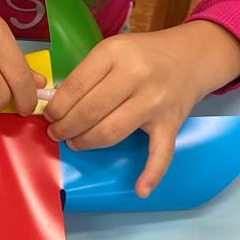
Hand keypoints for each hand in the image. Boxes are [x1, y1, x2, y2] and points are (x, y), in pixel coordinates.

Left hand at [44, 22, 239, 197]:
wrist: (190, 57)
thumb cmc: (143, 54)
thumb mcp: (112, 50)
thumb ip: (87, 73)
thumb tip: (57, 102)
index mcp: (115, 53)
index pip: (76, 86)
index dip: (57, 106)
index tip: (49, 115)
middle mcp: (136, 76)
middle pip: (90, 111)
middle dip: (66, 127)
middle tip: (57, 133)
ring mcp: (155, 102)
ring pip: (112, 132)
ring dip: (87, 143)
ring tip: (75, 143)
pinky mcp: (170, 123)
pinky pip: (161, 153)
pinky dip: (151, 174)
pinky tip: (140, 190)